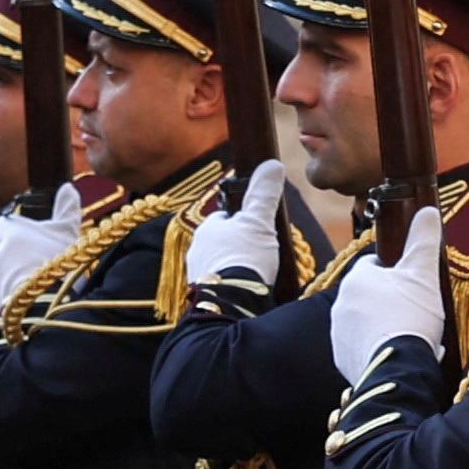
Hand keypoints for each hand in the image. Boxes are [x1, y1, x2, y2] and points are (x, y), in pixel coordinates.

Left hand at [0, 185, 85, 318]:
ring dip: (15, 279)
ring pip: (3, 275)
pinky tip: (29, 303)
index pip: (5, 224)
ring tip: (38, 289)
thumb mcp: (68, 232)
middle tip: (41, 267)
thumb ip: (67, 209)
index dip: (17, 229)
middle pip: (5, 251)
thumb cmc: (56, 263)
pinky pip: (0, 297)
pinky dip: (11, 299)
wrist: (43, 302)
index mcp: (12, 232)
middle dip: (19, 258)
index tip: (31, 237)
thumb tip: (67, 187)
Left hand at [188, 159, 289, 294]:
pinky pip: (219, 286)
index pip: (225, 217)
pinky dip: (231, 287)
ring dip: (235, 268)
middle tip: (261, 254)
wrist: (231, 304)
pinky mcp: (204, 297)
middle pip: (222, 242)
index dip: (242, 220)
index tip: (258, 227)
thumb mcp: (259, 221)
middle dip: (239, 246)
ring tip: (256, 276)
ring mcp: (198, 276)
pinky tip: (246, 292)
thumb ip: (264, 194)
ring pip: (219, 265)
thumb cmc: (244, 258)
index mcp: (207, 229)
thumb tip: (271, 165)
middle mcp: (197, 250)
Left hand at [322, 205, 450, 384]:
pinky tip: (396, 353)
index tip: (412, 285)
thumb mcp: (423, 273)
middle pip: (369, 295)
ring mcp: (338, 333)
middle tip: (414, 313)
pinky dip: (376, 348)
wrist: (398, 369)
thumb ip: (424, 240)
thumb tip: (427, 212)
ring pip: (365, 322)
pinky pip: (361, 347)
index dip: (397, 273)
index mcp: (356, 278)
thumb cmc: (411, 317)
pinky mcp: (342, 359)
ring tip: (408, 335)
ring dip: (383, 325)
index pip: (374, 264)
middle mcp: (339, 304)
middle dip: (390, 301)